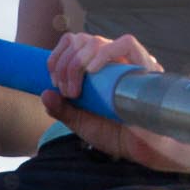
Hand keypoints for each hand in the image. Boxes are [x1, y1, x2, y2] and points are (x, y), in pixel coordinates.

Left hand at [39, 32, 189, 170]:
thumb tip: (45, 93)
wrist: (145, 150)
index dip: (58, 56)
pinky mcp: (145, 65)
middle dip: (65, 64)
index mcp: (97, 70)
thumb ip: (64, 110)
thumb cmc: (118, 136)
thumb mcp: (84, 123)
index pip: (74, 43)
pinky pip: (126, 44)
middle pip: (81, 40)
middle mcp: (112, 61)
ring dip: (78, 62)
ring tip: (77, 89)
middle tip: (66, 91)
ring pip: (98, 41)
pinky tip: (93, 71)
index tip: (54, 81)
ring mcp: (129, 61)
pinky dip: (105, 53)